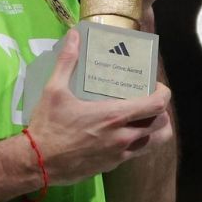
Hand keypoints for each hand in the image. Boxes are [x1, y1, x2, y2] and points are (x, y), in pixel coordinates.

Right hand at [27, 30, 173, 185]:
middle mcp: (123, 136)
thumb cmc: (48, 125)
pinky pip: (137, 153)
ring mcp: (120, 154)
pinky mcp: (113, 165)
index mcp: (114, 116)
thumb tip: (74, 35)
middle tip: (148, 100)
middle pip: (162, 124)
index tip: (156, 86)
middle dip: (161, 110)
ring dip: (155, 129)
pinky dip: (138, 142)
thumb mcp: (54, 90)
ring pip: (155, 142)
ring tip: (144, 119)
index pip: (156, 105)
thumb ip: (67, 61)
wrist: (38, 163)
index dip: (163, 93)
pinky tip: (122, 133)